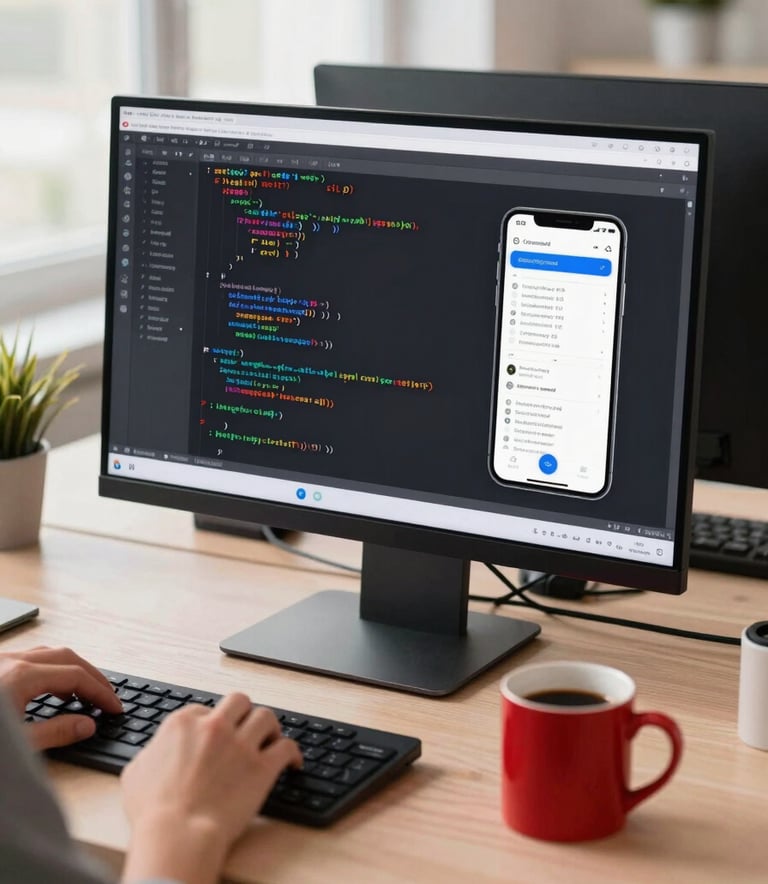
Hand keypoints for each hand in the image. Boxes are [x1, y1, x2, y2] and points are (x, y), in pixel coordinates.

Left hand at [0, 646, 122, 750]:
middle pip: (67, 657)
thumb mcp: (17, 742)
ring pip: (48, 654)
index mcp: (21, 676)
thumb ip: (54, 733)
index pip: (75, 676)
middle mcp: (12, 661)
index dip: (100, 692)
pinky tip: (50, 687)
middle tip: (108, 695)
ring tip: (84, 691)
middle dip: (92, 676)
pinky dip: (50, 669)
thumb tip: (87, 726)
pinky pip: (30, 659)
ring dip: (71, 669)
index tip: (114, 706)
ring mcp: (1, 660)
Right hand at [121, 693, 301, 883]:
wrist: (177, 834)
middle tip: (246, 726)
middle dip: (243, 712)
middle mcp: (214, 727)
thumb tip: (158, 751)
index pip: (203, 710)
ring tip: (271, 738)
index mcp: (183, 724)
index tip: (215, 736)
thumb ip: (152, 752)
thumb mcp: (136, 772)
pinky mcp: (262, 766)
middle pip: (239, 701)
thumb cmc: (153, 811)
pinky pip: (287, 747)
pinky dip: (293, 752)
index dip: (210, 723)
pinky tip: (293, 761)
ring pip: (266, 716)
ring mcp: (240, 745)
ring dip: (270, 727)